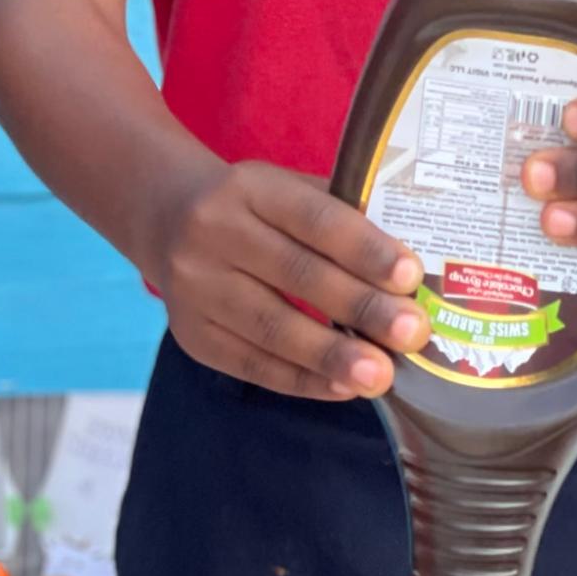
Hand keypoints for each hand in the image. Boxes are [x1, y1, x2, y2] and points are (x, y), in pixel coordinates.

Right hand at [153, 159, 430, 402]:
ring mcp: (194, 287)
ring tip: (381, 376)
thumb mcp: (286, 188)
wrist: (164, 215)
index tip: (411, 275)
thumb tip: (409, 272)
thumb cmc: (253, 205)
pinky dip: (301, 380)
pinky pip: (251, 364)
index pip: (315, 218)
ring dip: (332, 356)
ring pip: (272, 328)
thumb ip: (339, 217)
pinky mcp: (191, 334)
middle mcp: (214, 232)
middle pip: (297, 275)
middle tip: (412, 333)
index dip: (364, 248)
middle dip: (360, 308)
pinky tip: (342, 388)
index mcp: (250, 187)